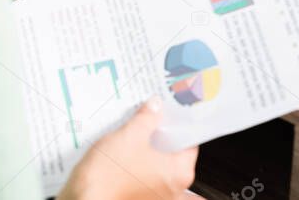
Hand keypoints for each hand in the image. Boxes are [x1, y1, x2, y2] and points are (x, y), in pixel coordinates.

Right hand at [58, 98, 197, 199]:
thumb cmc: (109, 176)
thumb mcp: (130, 135)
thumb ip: (147, 118)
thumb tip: (155, 107)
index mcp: (179, 173)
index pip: (189, 142)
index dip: (178, 124)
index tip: (169, 111)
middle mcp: (172, 189)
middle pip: (172, 152)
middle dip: (159, 134)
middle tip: (149, 116)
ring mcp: (154, 196)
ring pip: (155, 163)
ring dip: (145, 148)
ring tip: (132, 131)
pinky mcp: (137, 197)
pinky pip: (142, 174)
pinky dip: (136, 161)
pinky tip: (122, 149)